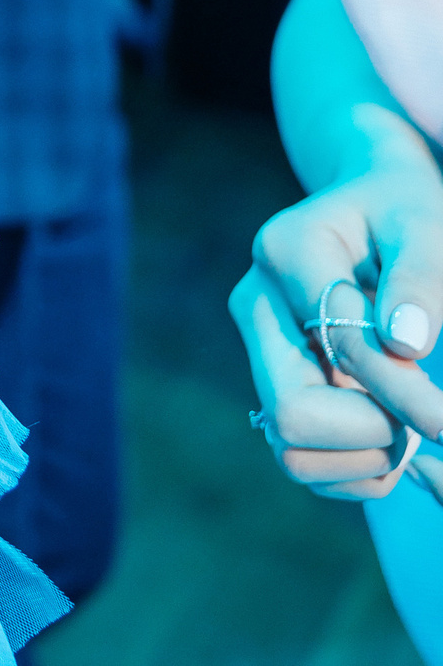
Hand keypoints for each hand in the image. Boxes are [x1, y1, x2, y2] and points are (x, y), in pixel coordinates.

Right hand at [231, 122, 442, 503]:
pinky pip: (303, 463)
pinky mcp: (271, 386)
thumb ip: (418, 278)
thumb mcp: (424, 224)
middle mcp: (256, 303)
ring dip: (364, 458)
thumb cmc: (405, 214)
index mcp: (286, 251)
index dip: (403, 391)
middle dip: (372, 433)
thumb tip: (405, 345)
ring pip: (290, 450)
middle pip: (290, 412)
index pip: (339, 346)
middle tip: (423, 419)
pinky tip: (390, 435)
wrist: (374, 211)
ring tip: (407, 424)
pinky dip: (356, 471)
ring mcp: (259, 350)